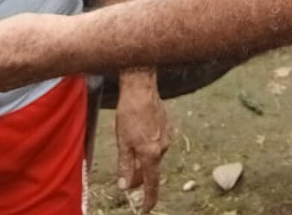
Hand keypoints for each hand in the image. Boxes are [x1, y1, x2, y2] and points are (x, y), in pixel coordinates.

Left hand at [114, 70, 170, 211]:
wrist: (141, 89)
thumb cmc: (129, 113)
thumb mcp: (122, 142)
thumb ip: (125, 166)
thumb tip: (125, 186)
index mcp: (151, 154)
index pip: (151, 184)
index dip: (148, 199)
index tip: (145, 209)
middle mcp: (163, 148)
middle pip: (152, 169)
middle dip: (141, 176)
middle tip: (128, 178)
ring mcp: (167, 136)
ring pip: (154, 155)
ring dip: (144, 158)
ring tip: (130, 147)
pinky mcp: (168, 126)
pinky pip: (158, 142)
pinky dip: (149, 144)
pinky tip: (140, 133)